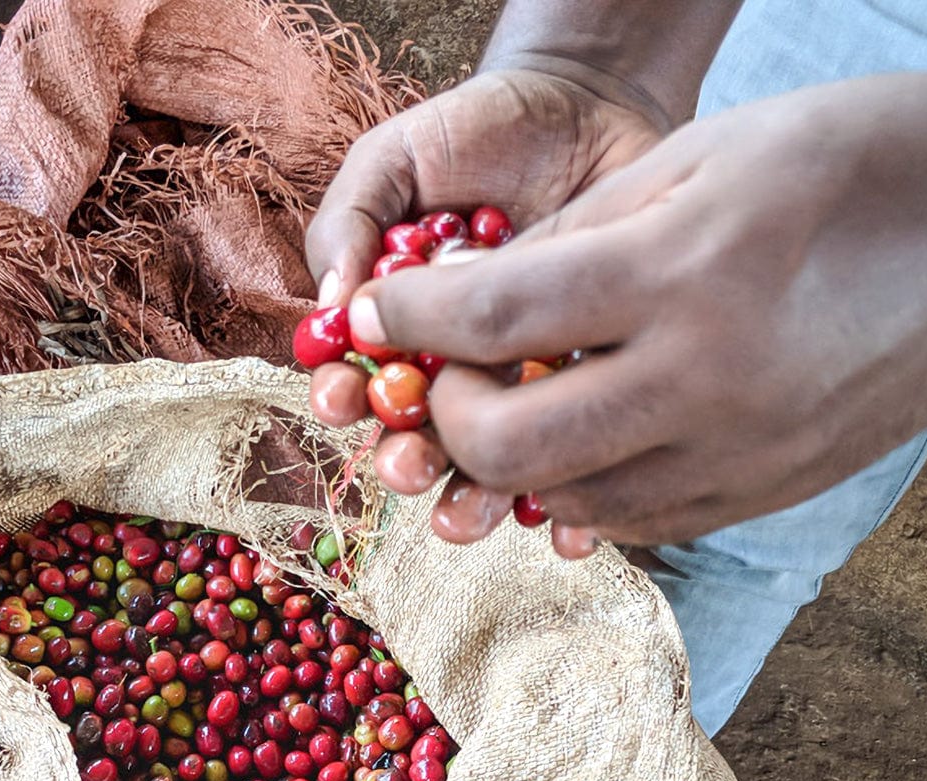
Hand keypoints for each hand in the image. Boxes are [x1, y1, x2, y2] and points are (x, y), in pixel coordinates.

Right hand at [302, 66, 660, 554]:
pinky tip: (570, 528)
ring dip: (477, 500)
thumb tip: (333, 305)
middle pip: (420, 442)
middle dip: (405, 463)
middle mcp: (455, 374)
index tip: (338, 399)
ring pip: (496, 467)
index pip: (357, 381)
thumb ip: (352, 220)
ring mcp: (522, 391)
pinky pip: (582, 465)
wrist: (588, 106)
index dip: (342, 398)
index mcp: (399, 331)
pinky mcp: (592, 396)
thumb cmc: (479, 133)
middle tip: (406, 466)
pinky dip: (574, 509)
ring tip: (475, 509)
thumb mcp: (397, 158)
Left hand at [345, 61, 926, 554]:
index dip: (406, 323)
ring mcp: (743, 457)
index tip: (368, 321)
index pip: (493, 320)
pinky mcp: (768, 495)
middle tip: (447, 378)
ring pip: (571, 504)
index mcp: (685, 273)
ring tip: (514, 410)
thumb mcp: (708, 156)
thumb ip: (581, 236)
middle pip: (513, 449)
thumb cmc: (859, 162)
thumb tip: (479, 298)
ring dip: (515, 465)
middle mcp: (709, 384)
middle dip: (449, 416)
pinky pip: (640, 522)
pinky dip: (587, 491)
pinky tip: (588, 443)